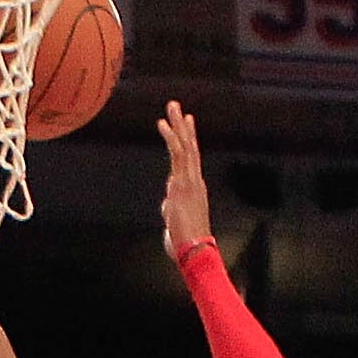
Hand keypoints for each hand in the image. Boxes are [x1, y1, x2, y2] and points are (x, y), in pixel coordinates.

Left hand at [154, 99, 212, 262]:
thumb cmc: (186, 243)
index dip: (189, 141)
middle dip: (184, 127)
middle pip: (190, 148)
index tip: (187, 125)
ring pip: (184, 145)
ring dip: (178, 125)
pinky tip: (162, 124)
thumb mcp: (175, 223)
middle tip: (178, 108)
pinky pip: (177, 153)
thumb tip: (167, 204)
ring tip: (172, 107)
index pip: (191, 160)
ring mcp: (189, 180)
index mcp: (194, 190)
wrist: (195, 250)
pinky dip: (170, 137)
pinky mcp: (182, 181)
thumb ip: (171, 210)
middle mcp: (194, 181)